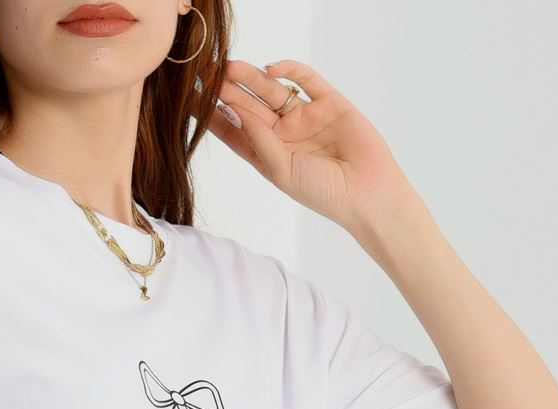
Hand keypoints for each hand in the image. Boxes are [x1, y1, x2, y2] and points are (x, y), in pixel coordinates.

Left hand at [204, 59, 416, 233]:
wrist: (367, 193)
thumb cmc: (323, 192)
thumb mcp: (281, 171)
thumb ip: (259, 141)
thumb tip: (236, 110)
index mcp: (268, 155)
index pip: (234, 131)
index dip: (213, 116)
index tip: (189, 102)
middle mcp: (284, 134)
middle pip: (250, 106)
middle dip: (227, 90)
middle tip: (204, 74)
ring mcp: (306, 116)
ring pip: (273, 90)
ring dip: (251, 78)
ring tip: (229, 66)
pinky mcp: (329, 102)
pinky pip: (307, 80)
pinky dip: (290, 70)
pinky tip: (270, 68)